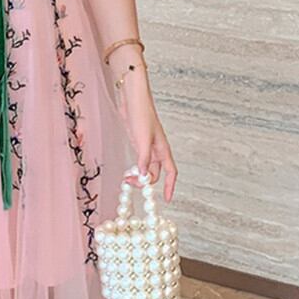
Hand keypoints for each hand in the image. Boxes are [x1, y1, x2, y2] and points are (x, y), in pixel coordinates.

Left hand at [115, 70, 177, 202]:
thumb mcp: (142, 139)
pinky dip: (135, 168)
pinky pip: (140, 161)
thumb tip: (145, 176)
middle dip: (146, 182)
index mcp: (163, 149)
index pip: (171, 172)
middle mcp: (157, 150)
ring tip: (127, 179)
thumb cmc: (141, 115)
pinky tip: (128, 171)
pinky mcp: (137, 142)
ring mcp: (147, 147)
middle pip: (155, 173)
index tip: (167, 199)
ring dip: (139, 175)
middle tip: (131, 184)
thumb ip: (144, 158)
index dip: (170, 185)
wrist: (132, 99)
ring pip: (146, 168)